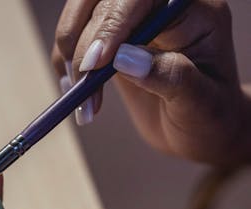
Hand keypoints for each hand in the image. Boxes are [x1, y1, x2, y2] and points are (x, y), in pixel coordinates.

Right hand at [52, 0, 250, 164]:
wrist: (200, 129)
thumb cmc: (210, 117)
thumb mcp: (199, 103)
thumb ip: (169, 76)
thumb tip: (125, 59)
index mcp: (192, 9)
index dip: (114, 21)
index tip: (95, 63)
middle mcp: (161, 4)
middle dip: (87, 40)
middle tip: (81, 85)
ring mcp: (134, 18)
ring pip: (85, 9)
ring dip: (71, 52)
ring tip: (80, 99)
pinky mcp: (113, 38)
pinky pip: (78, 34)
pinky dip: (66, 64)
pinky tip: (75, 93)